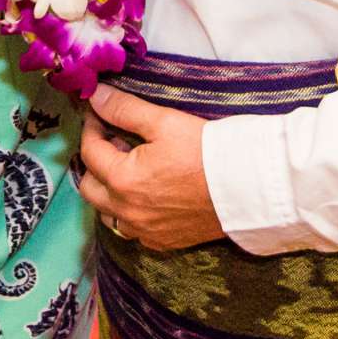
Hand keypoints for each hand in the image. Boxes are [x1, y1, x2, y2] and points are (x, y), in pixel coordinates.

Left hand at [77, 85, 225, 253]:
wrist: (248, 188)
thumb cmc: (206, 152)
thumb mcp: (163, 122)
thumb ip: (123, 109)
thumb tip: (95, 96)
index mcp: (123, 181)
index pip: (90, 151)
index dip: (92, 127)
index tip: (100, 113)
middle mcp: (128, 212)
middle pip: (90, 187)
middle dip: (94, 161)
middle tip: (113, 140)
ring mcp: (145, 232)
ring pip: (107, 213)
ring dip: (108, 190)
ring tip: (128, 168)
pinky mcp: (164, 242)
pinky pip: (131, 230)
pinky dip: (128, 212)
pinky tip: (145, 194)